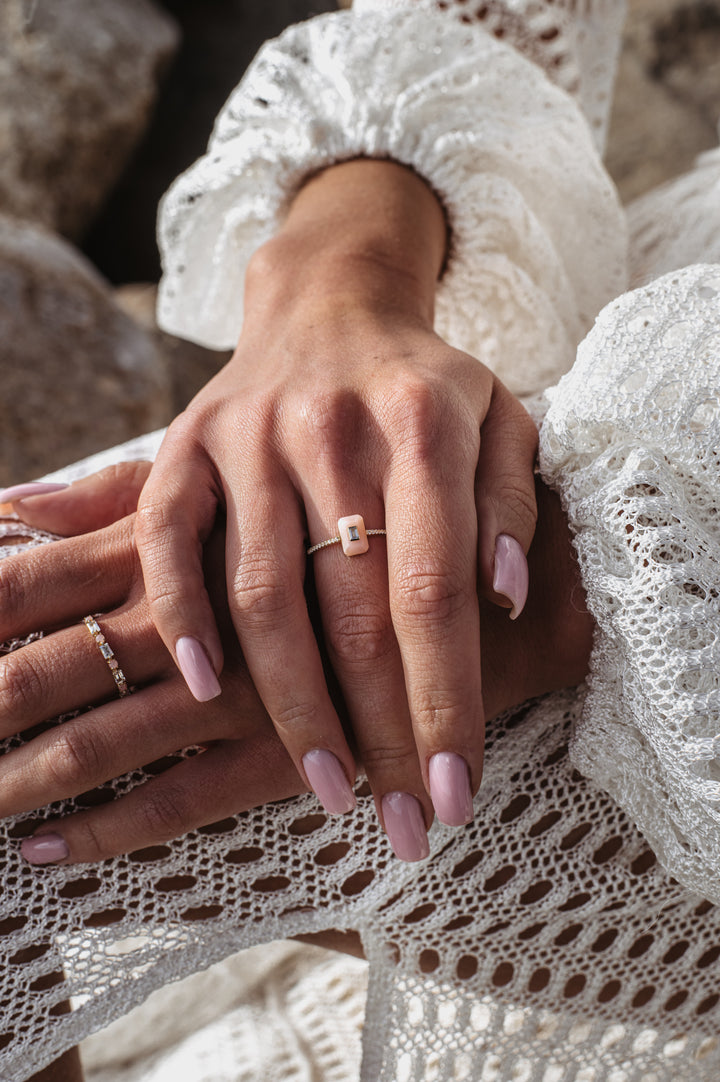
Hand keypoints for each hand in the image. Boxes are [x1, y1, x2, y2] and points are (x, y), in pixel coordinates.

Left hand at [0, 494, 305, 862]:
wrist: (421, 592)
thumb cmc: (302, 528)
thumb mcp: (219, 489)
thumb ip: (113, 494)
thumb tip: (14, 501)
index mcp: (158, 545)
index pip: (26, 584)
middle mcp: (183, 617)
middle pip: (45, 672)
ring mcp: (229, 689)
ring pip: (94, 746)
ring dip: (13, 783)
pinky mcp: (274, 749)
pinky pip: (173, 801)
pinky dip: (97, 830)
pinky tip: (42, 846)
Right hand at [135, 160, 538, 846]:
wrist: (329, 306)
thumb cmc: (424, 385)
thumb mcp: (501, 420)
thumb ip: (512, 501)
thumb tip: (508, 597)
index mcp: (424, 425)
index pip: (434, 591)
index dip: (444, 700)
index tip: (456, 792)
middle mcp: (332, 431)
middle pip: (352, 612)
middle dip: (378, 732)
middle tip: (402, 825)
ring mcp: (249, 438)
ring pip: (263, 595)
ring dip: (291, 705)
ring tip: (327, 791)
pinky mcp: (186, 444)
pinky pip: (170, 539)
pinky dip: (182, 616)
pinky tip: (208, 691)